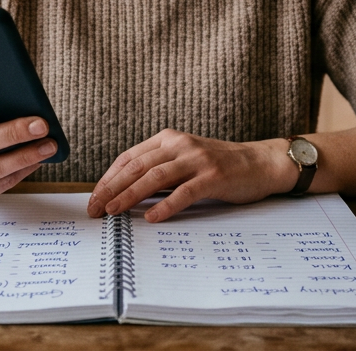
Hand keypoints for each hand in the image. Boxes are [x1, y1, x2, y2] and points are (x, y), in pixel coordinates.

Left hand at [87, 129, 295, 222]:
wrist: (260, 163)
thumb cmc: (219, 166)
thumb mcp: (184, 160)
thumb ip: (159, 171)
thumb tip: (124, 194)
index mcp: (168, 139)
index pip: (129, 158)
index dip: (108, 178)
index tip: (94, 197)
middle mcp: (180, 145)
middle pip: (137, 167)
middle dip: (112, 189)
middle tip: (95, 209)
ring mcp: (197, 159)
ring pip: (155, 177)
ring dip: (130, 195)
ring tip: (114, 211)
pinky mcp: (213, 176)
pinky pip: (184, 192)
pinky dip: (165, 205)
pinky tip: (151, 217)